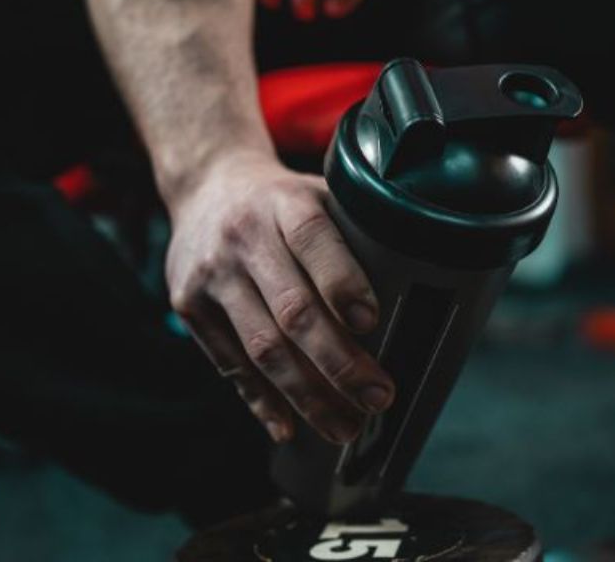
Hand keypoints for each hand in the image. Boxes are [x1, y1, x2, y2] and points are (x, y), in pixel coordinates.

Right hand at [165, 149, 394, 444]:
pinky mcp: (188, 306)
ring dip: (307, 396)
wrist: (205, 187)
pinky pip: (229, 364)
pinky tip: (289, 427)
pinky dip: (261, 401)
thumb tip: (425, 276)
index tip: (372, 323)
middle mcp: (245, 237)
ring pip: (263, 347)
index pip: (315, 240)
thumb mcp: (318, 192)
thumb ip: (358, 227)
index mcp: (286, 203)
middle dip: (340, 362)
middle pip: (293, 310)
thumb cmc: (282, 200)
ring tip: (344, 426)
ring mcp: (213, 274)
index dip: (343, 283)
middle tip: (378, 397)